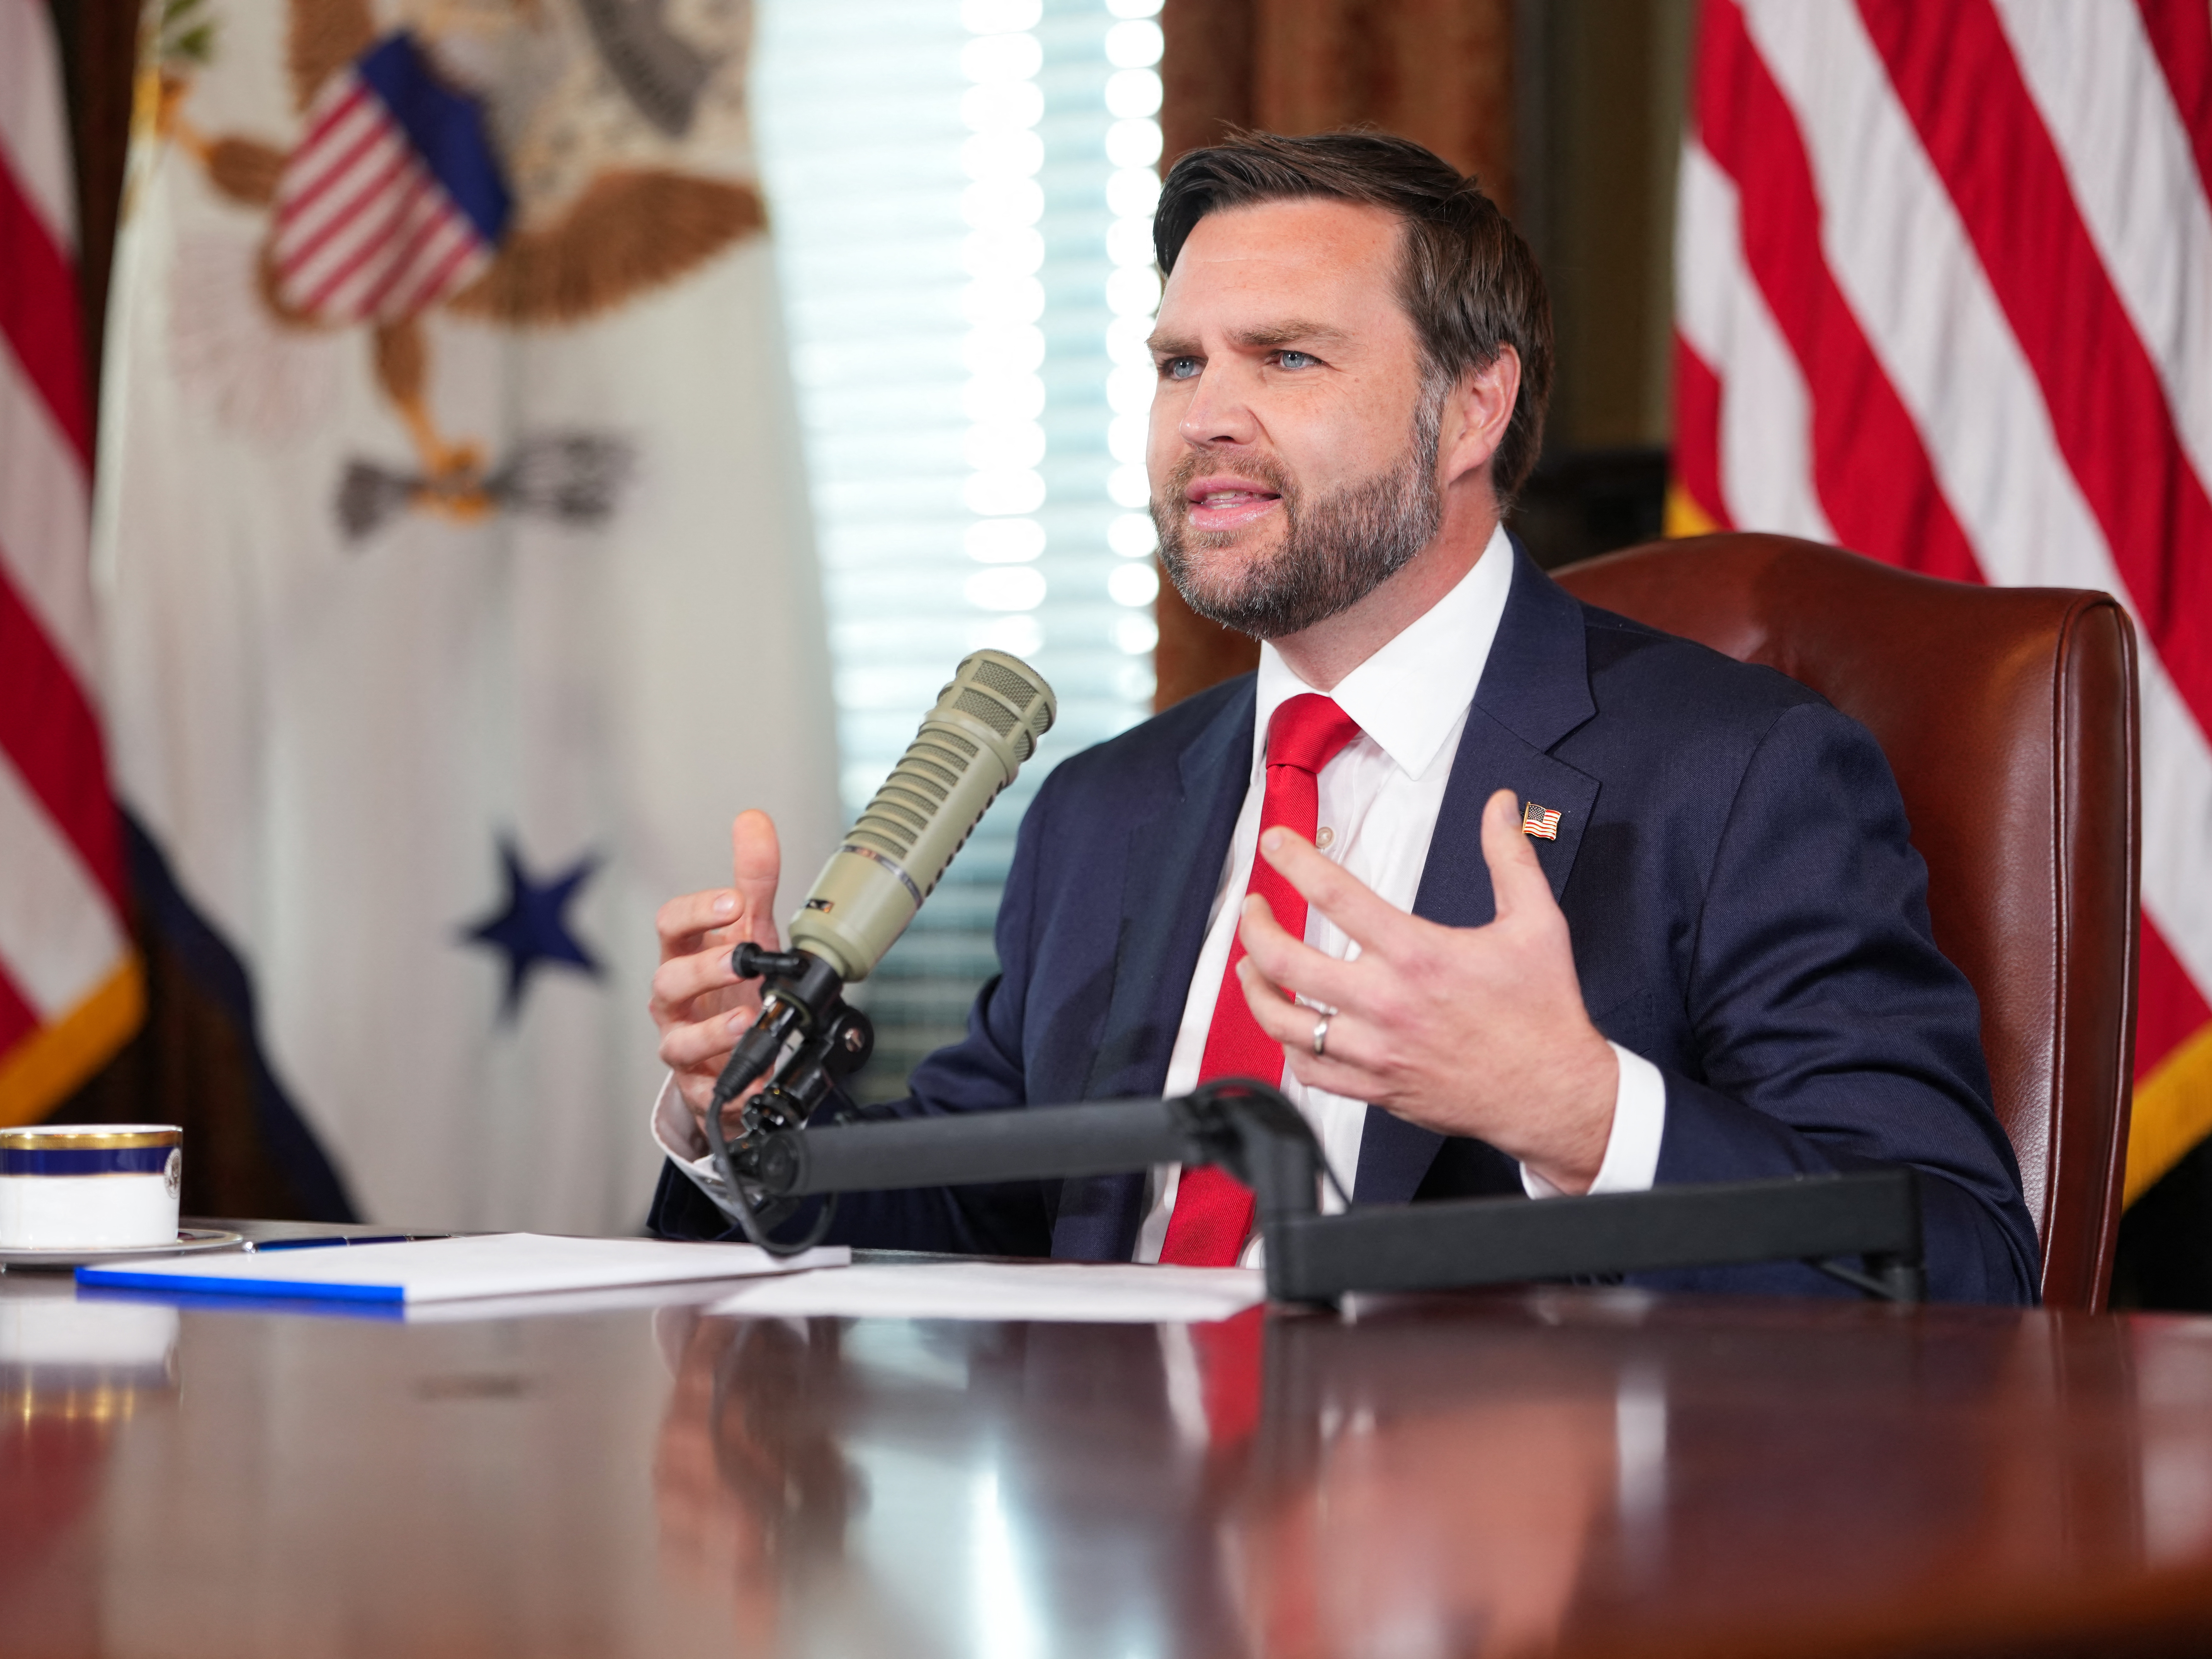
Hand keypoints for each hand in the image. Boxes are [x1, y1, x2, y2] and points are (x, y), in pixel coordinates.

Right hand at [650, 810, 782, 1130]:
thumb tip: (753, 820)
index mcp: (684, 956)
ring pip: (677, 1040)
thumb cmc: (734, 985)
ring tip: (746, 1020)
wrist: (734, 1049)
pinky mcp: (698, 1085)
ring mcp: (681, 1044)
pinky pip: (706, 1089)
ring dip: (712, 1032)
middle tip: (742, 959)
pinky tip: (754, 1078)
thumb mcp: (748, 930)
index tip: (733, 902)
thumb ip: (753, 879)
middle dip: (704, 968)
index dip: (698, 911)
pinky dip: (731, 1083)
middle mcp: (674, 1001)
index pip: (672, 925)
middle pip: (668, 979)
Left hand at [1233, 788, 1617, 1191]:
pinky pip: (1309, 1069)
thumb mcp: (1537, 923)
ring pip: (1283, 1021)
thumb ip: (1510, 857)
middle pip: (1285, 961)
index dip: (1295, 860)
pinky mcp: (1375, 1087)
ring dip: (1254, 988)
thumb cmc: (1543, 1013)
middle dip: (1256, 925)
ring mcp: (1374, 1050)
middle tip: (1255, 907)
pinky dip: (1288, 1044)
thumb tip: (1501, 806)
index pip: (1335, 895)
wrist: (1553, 1094)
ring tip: (1250, 964)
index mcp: (1417, 955)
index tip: (1274, 843)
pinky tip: (1288, 1025)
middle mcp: (1386, 1004)